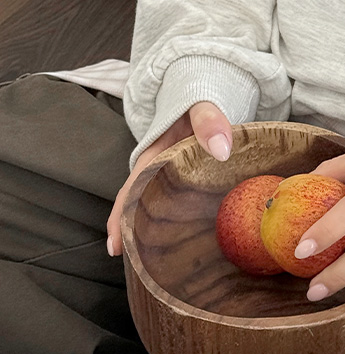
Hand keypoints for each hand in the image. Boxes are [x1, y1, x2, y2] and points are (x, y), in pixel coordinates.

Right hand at [107, 101, 233, 255]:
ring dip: (157, 228)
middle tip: (134, 265)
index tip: (114, 245)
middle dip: (134, 233)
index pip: (132, 189)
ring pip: (160, 205)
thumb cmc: (199, 98)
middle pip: (141, 204)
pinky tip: (190, 238)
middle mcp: (160, 168)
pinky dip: (182, 218)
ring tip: (159, 260)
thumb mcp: (201, 105)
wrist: (207, 89)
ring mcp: (176, 174)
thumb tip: (220, 150)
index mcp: (154, 154)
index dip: (121, 217)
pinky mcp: (193, 177)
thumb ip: (209, 121)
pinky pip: (183, 200)